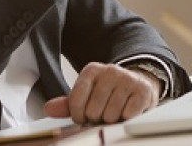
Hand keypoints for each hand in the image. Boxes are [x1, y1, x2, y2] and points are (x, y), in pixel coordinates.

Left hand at [44, 63, 160, 124]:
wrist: (137, 83)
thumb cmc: (108, 93)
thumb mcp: (87, 95)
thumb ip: (68, 103)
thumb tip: (49, 109)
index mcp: (91, 71)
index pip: (75, 103)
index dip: (79, 116)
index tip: (85, 115)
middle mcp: (110, 70)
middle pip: (93, 111)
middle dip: (98, 118)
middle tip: (104, 112)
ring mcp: (127, 79)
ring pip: (111, 116)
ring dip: (113, 120)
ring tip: (116, 111)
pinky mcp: (143, 90)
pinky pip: (128, 115)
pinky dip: (127, 118)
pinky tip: (128, 110)